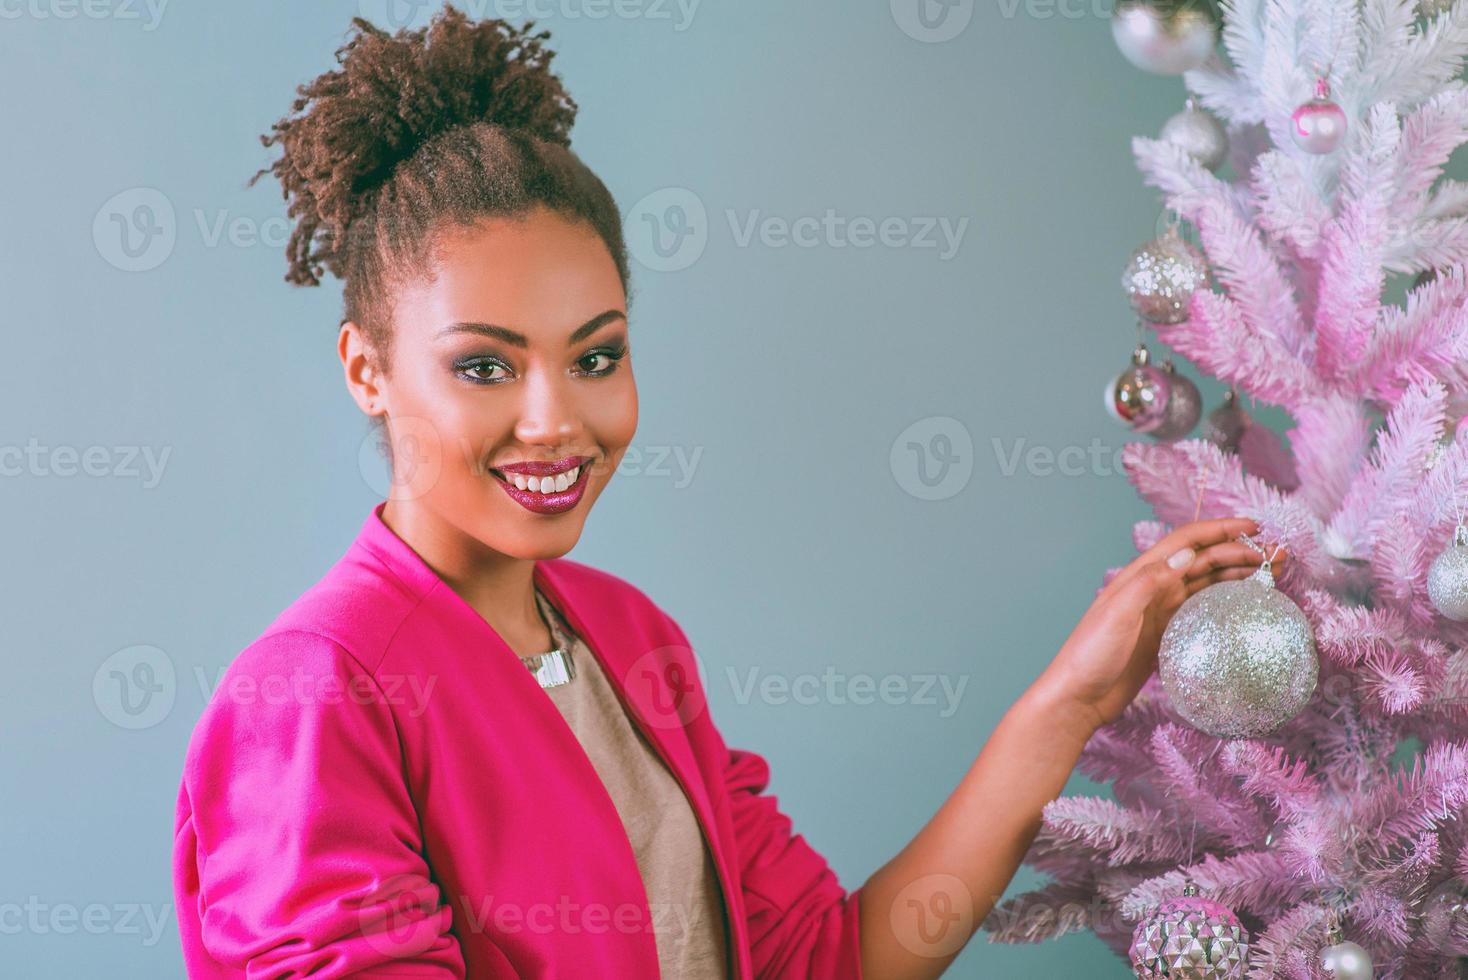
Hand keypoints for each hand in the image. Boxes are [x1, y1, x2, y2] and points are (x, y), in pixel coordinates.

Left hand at [1032, 516, 1287, 734]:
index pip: (1187, 542)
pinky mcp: (1165, 635)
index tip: (1256, 528)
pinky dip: (1225, 602)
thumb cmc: (1092, 654)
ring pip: (1206, 584)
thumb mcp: (1118, 614)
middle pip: (1203, 561)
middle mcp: (1152, 588)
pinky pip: (1201, 610)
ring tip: (1272, 573)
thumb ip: (1149, 583)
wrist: (1078, 697)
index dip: (1221, 530)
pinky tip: (1246, 604)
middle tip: (1279, 556)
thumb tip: (1187, 555)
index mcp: (1140, 576)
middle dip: (1240, 553)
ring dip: (1237, 575)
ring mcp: (1160, 611)